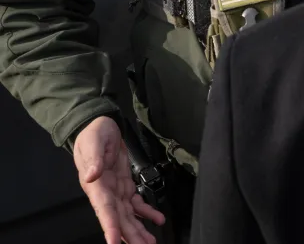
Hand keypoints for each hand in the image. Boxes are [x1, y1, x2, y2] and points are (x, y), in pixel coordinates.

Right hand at [73, 116, 165, 243]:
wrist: (99, 127)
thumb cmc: (94, 133)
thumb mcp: (94, 141)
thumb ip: (93, 158)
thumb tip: (91, 176)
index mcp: (95, 185)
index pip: (103, 209)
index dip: (110, 226)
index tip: (114, 241)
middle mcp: (105, 193)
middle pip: (118, 218)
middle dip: (129, 235)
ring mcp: (115, 191)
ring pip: (128, 216)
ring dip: (138, 230)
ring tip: (150, 242)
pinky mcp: (125, 186)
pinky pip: (136, 204)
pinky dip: (147, 213)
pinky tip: (158, 220)